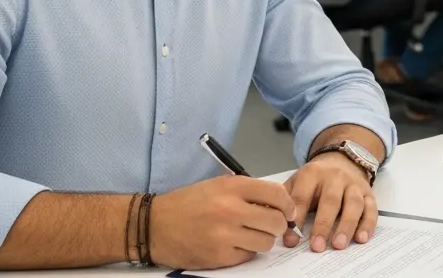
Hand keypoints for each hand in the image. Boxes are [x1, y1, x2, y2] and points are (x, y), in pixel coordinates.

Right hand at [149, 175, 295, 268]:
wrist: (153, 225)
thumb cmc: (186, 204)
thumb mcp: (218, 185)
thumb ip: (247, 191)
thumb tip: (278, 202)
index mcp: (232, 187)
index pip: (277, 194)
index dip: (288, 204)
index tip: (288, 210)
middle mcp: (230, 209)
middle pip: (276, 221)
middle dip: (279, 225)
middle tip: (271, 225)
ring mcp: (225, 235)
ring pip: (266, 242)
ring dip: (262, 240)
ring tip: (250, 235)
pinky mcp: (219, 256)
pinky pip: (248, 256)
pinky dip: (245, 252)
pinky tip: (233, 244)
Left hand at [284, 152, 377, 253]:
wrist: (342, 159)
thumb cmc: (316, 178)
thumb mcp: (297, 181)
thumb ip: (286, 201)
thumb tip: (276, 225)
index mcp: (312, 173)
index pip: (302, 197)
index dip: (296, 220)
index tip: (292, 240)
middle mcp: (335, 177)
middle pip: (330, 200)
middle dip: (323, 225)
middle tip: (316, 246)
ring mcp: (353, 184)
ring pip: (353, 204)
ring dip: (346, 226)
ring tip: (338, 245)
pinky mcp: (368, 193)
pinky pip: (371, 208)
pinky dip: (368, 224)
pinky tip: (361, 239)